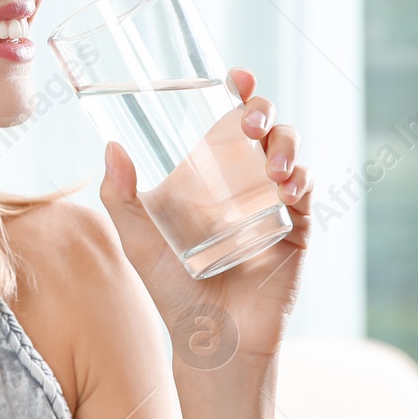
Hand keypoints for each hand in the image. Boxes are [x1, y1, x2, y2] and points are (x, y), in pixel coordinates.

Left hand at [98, 66, 311, 367]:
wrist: (212, 342)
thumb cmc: (172, 293)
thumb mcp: (138, 240)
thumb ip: (120, 197)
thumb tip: (111, 145)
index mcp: (209, 177)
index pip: (228, 122)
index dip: (238, 93)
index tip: (234, 76)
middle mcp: (244, 183)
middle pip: (265, 127)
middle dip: (263, 112)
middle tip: (248, 124)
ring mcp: (273, 204)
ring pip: (291, 153)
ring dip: (286, 147)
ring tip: (271, 169)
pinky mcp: (296, 230)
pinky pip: (306, 192)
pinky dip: (301, 181)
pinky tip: (286, 190)